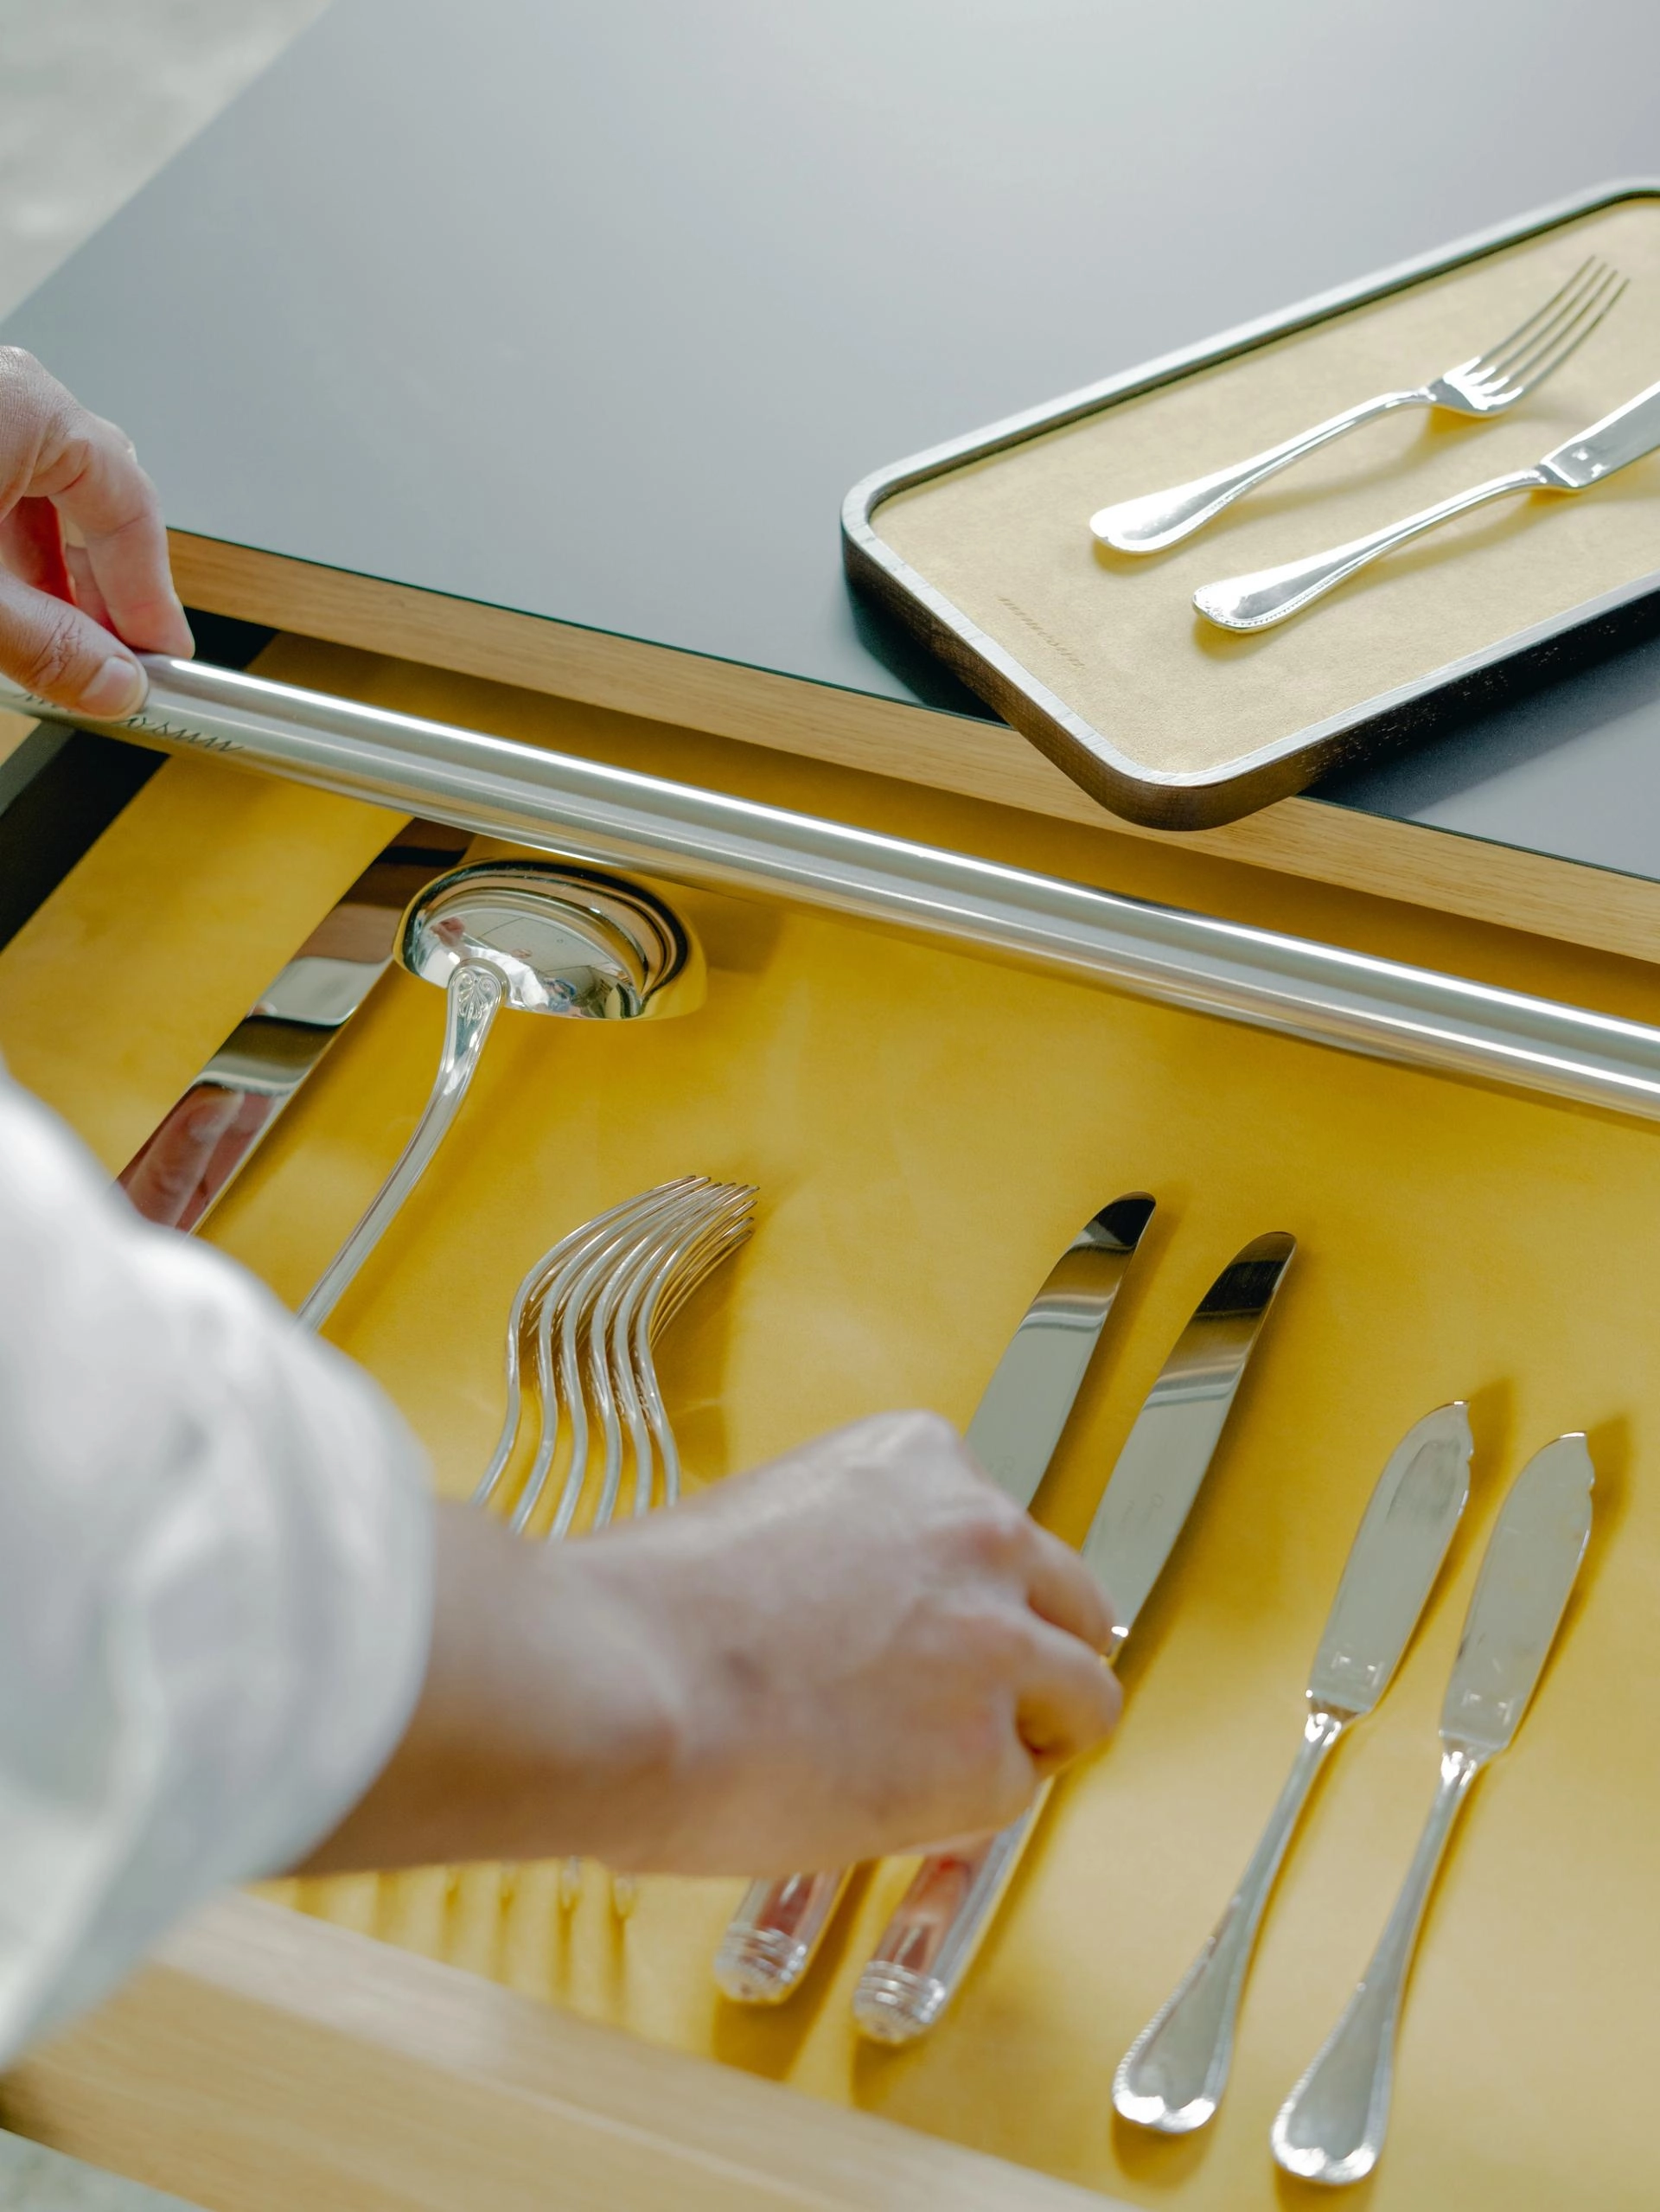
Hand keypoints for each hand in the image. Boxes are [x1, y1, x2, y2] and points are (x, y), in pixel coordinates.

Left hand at [0, 348, 191, 716]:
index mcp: (31, 406)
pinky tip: (7, 602)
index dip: (152, 598)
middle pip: (91, 502)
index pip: (131, 512)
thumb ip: (49, 645)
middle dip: (104, 592)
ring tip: (54, 643)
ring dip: (52, 578)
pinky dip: (7, 550)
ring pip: (37, 499)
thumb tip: (116, 686)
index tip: (159, 662)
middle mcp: (6, 391)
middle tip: (114, 664)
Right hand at [304, 1412, 1120, 1877]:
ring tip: (929, 1768)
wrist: (612, 1685)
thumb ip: (849, 1555)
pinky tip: (880, 1803)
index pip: (1002, 1536)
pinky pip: (1013, 1795)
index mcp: (919, 1457)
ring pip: (1083, 1701)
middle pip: (1073, 1605)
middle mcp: (979, 1532)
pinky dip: (958, 1815)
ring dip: (1021, 1739)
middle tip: (966, 1708)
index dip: (968, 1599)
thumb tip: (862, 1619)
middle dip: (1031, 1660)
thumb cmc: (645, 1611)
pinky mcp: (986, 1758)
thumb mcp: (765, 1519)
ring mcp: (996, 1644)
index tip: (929, 1635)